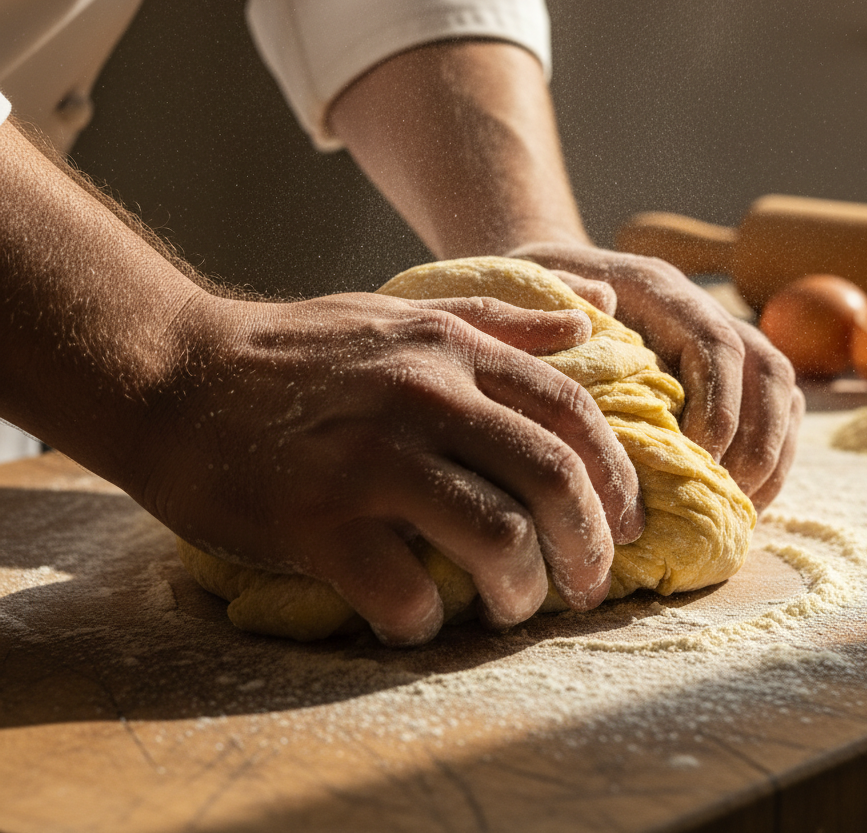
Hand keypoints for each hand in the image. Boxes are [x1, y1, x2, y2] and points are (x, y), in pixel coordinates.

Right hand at [132, 292, 640, 645]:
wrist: (173, 374)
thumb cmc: (294, 351)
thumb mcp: (399, 312)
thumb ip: (497, 314)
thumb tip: (588, 314)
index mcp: (448, 349)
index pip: (572, 410)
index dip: (616, 474)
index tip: (627, 521)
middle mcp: (421, 397)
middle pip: (552, 478)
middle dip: (590, 545)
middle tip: (590, 583)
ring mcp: (369, 460)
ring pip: (497, 538)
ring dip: (520, 590)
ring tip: (512, 605)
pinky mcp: (315, 522)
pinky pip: (405, 594)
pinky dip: (426, 620)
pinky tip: (418, 615)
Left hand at [509, 244, 803, 512]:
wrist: (538, 286)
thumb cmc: (527, 295)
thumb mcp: (525, 286)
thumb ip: (559, 294)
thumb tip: (603, 305)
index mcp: (657, 289)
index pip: (713, 342)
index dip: (718, 404)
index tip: (696, 458)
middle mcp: (699, 309)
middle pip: (764, 366)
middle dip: (756, 438)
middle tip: (726, 495)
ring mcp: (719, 337)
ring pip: (780, 389)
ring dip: (772, 454)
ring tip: (741, 509)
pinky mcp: (724, 372)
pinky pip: (775, 410)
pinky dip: (771, 457)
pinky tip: (742, 500)